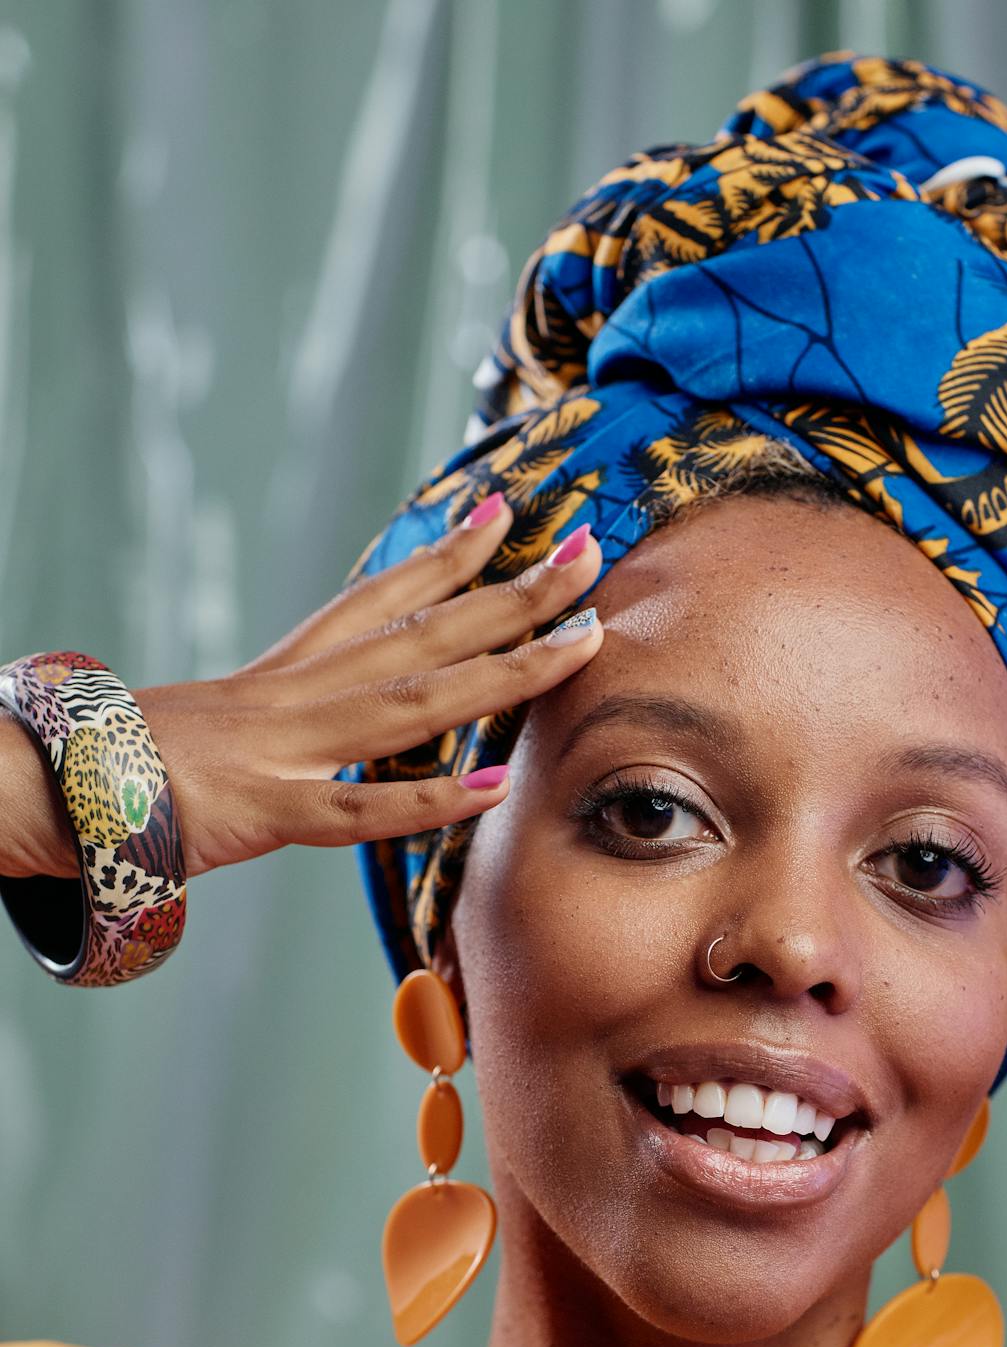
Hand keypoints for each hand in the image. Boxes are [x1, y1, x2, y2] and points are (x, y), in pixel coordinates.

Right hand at [0, 497, 602, 881]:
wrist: (55, 788)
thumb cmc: (138, 763)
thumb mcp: (232, 724)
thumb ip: (294, 714)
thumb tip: (342, 710)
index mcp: (288, 670)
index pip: (381, 597)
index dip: (447, 556)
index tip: (506, 512)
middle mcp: (298, 693)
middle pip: (424, 633)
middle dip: (513, 592)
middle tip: (589, 550)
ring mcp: (288, 749)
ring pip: (416, 701)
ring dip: (504, 671)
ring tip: (578, 642)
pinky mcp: (270, 812)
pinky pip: (362, 809)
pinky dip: (430, 798)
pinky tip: (493, 788)